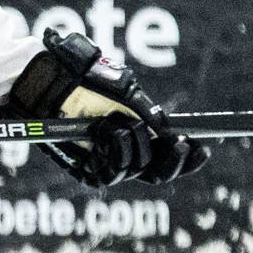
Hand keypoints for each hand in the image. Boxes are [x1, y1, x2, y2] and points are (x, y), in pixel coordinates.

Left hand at [5, 29, 208, 186]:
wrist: (48, 79)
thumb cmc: (82, 79)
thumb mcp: (123, 90)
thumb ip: (146, 110)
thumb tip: (168, 130)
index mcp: (135, 137)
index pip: (167, 158)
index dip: (188, 159)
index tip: (204, 146)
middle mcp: (121, 154)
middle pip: (158, 173)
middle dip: (173, 159)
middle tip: (180, 143)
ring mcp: (103, 163)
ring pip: (136, 170)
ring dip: (135, 143)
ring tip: (116, 120)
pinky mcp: (83, 169)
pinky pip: (111, 173)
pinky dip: (116, 148)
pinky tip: (110, 129)